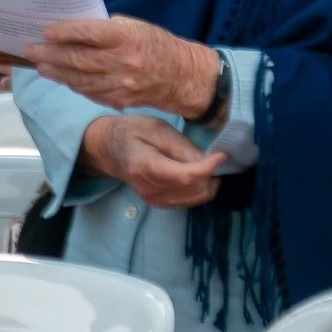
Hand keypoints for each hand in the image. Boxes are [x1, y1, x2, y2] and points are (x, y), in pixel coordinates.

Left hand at [26, 16, 220, 119]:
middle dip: (50, 54)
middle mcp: (122, 62)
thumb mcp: (135, 26)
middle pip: (78, 59)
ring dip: (56, 72)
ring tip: (40, 65)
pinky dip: (72, 84)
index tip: (46, 31)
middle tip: (31, 49)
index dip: (64, 32)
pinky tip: (61, 77)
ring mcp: (119, 84)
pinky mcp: (118, 99)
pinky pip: (88, 92)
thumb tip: (74, 29)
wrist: (182, 76)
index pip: (88, 33)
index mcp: (126, 38)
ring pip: (79, 79)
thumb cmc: (156, 45)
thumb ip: (106, 28)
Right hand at [80, 115, 226, 209]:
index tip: (222, 155)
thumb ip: (180, 146)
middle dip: (211, 175)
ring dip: (207, 183)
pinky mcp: (159, 203)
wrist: (109, 150)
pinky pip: (188, 201)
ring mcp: (154, 200)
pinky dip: (200, 189)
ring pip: (195, 199)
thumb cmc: (132, 132)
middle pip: (193, 191)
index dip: (208, 168)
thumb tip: (206, 160)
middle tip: (215, 156)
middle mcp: (149, 189)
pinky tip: (198, 173)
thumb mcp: (156, 128)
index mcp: (145, 166)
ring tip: (207, 163)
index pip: (185, 176)